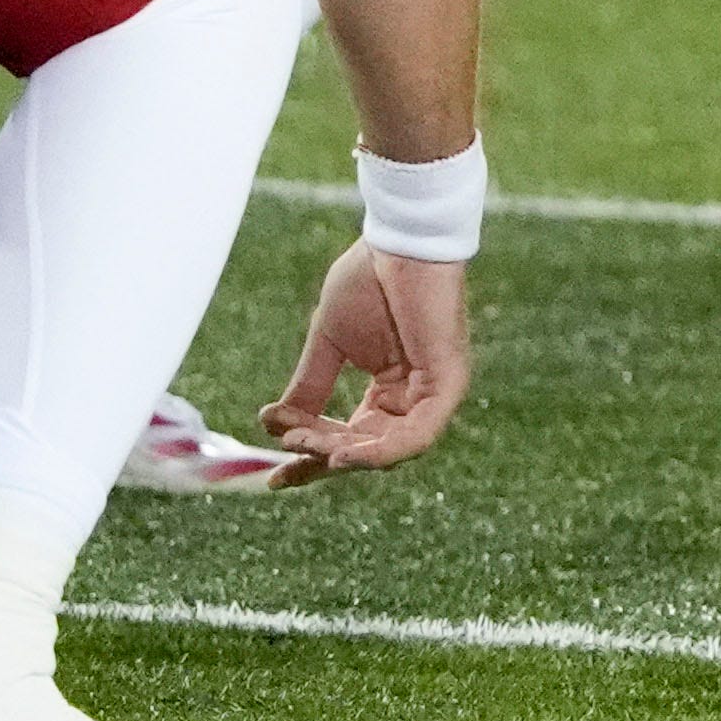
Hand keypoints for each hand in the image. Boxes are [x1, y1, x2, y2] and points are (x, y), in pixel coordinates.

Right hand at [261, 240, 469, 475]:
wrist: (399, 239)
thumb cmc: (369, 280)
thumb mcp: (328, 344)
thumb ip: (309, 387)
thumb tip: (273, 426)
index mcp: (390, 390)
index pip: (350, 441)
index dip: (310, 462)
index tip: (272, 480)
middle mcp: (413, 397)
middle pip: (364, 451)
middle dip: (318, 454)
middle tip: (285, 445)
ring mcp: (435, 393)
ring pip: (387, 450)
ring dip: (341, 454)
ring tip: (304, 445)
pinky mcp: (449, 384)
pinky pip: (416, 437)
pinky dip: (379, 452)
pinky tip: (341, 453)